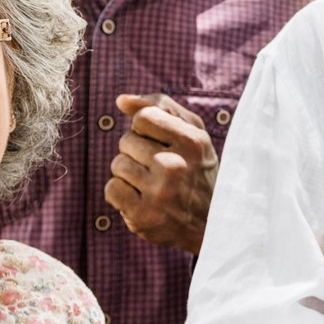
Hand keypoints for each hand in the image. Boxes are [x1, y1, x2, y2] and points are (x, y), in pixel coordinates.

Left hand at [103, 93, 217, 253]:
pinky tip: (140, 197)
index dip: (146, 128)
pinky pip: (111, 189)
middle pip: (126, 141)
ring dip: (129, 172)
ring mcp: (158, 194)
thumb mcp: (193, 133)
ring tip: (151, 183)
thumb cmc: (198, 170)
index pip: (143, 117)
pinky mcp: (143, 217)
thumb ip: (161, 107)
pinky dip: (121, 193)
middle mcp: (175, 167)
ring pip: (117, 165)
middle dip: (137, 151)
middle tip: (158, 167)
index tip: (160, 142)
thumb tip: (121, 100)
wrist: (211, 224)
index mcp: (191, 142)